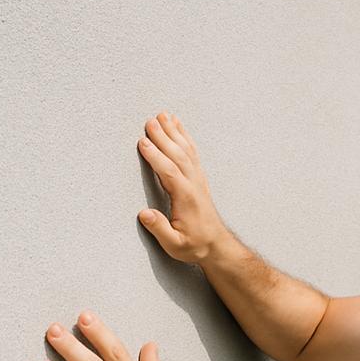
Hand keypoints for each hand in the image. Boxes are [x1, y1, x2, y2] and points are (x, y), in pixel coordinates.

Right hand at [137, 112, 227, 262]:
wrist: (216, 244)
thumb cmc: (194, 246)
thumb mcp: (175, 245)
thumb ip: (160, 229)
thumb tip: (144, 214)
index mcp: (186, 199)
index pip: (169, 173)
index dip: (156, 157)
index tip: (143, 142)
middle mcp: (194, 185)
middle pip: (177, 156)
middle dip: (163, 137)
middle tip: (150, 120)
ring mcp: (198, 180)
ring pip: (186, 151)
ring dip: (174, 132)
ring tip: (162, 115)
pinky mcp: (199, 178)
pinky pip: (192, 153)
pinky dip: (184, 137)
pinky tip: (177, 125)